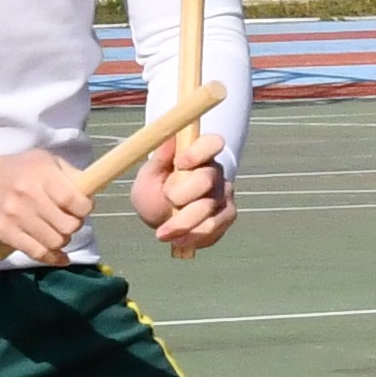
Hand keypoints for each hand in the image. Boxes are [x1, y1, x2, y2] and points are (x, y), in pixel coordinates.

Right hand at [0, 140, 95, 264]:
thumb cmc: (15, 170)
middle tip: (67, 219)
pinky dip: (52, 258)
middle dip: (74, 225)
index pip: (75, 200)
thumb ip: (69, 175)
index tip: (81, 207)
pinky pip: (37, 253)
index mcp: (41, 174)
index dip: (85, 208)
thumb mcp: (43, 160)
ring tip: (56, 231)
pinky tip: (59, 256)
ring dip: (62, 240)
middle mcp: (28, 194)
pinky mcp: (4, 232)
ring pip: (55, 241)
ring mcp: (15, 215)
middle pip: (68, 225)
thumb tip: (92, 193)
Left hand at [132, 133, 237, 253]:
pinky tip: (180, 241)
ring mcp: (223, 194)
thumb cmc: (154, 190)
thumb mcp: (149, 175)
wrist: (161, 218)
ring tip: (163, 234)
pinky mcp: (227, 215)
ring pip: (210, 207)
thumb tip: (166, 134)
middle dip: (183, 193)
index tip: (179, 163)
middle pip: (207, 178)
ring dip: (184, 222)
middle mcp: (214, 172)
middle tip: (167, 200)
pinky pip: (216, 226)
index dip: (199, 151)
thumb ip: (159, 158)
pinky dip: (195, 236)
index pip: (212, 143)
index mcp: (198, 154)